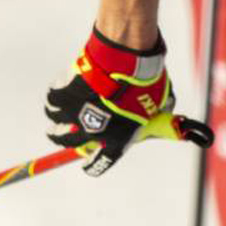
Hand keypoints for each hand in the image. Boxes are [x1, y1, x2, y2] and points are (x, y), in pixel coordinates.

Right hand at [46, 28, 213, 175]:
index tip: (89, 160)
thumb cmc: (147, 83)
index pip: (100, 163)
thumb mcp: (160, 106)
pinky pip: (53, 102)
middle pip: (69, 145)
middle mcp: (91, 133)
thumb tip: (172, 117)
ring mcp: (73, 116)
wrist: (126, 61)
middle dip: (69, 140)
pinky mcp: (62, 96)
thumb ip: (159, 117)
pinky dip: (57, 99)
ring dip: (59, 122)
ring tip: (64, 114)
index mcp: (116, 141)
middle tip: (70, 132)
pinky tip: (64, 93)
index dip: (94, 164)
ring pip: (55, 128)